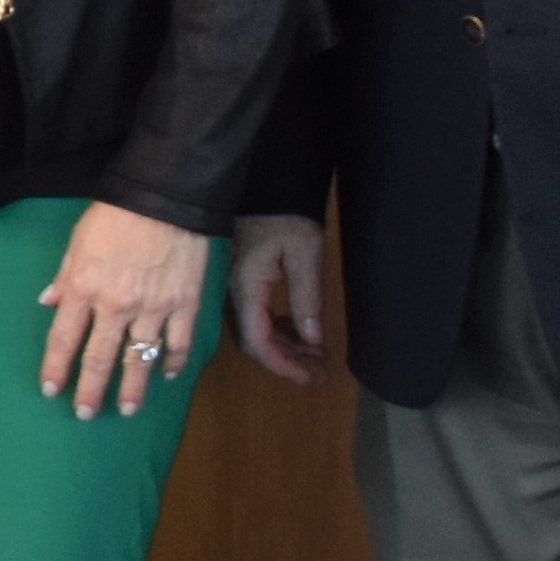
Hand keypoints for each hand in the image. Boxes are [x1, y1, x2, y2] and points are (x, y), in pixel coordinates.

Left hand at [37, 202, 213, 416]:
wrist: (166, 198)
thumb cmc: (116, 215)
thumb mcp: (77, 241)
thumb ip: (64, 276)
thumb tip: (48, 302)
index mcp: (83, 288)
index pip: (63, 338)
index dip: (56, 368)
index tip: (51, 390)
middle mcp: (115, 305)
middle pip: (99, 358)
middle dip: (91, 390)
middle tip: (85, 413)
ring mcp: (153, 308)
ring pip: (140, 359)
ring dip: (133, 388)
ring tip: (126, 409)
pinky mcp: (185, 304)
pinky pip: (179, 343)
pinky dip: (174, 362)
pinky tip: (169, 376)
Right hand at [231, 214, 332, 382]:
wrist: (269, 183)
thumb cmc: (287, 216)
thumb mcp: (305, 254)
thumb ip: (308, 298)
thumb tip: (313, 341)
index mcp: (248, 288)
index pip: (258, 340)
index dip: (283, 364)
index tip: (311, 377)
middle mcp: (239, 293)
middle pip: (256, 340)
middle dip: (288, 360)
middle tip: (321, 372)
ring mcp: (241, 287)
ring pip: (259, 330)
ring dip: (287, 347)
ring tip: (317, 357)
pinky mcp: (248, 280)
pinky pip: (262, 316)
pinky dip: (284, 330)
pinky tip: (303, 334)